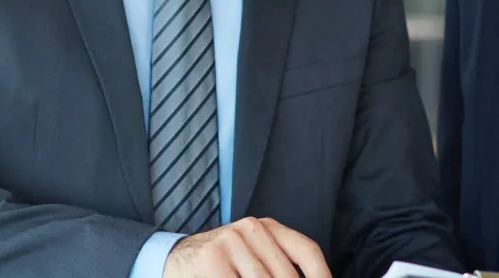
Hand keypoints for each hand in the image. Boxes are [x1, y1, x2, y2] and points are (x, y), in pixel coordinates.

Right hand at [163, 217, 330, 277]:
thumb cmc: (223, 264)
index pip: (306, 250)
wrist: (176, 260)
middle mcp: (252, 228)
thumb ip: (279, 265)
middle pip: (287, 275)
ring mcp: (231, 241)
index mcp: (268, 226)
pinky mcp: (213, 258)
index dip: (322, 274)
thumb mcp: (255, 256)